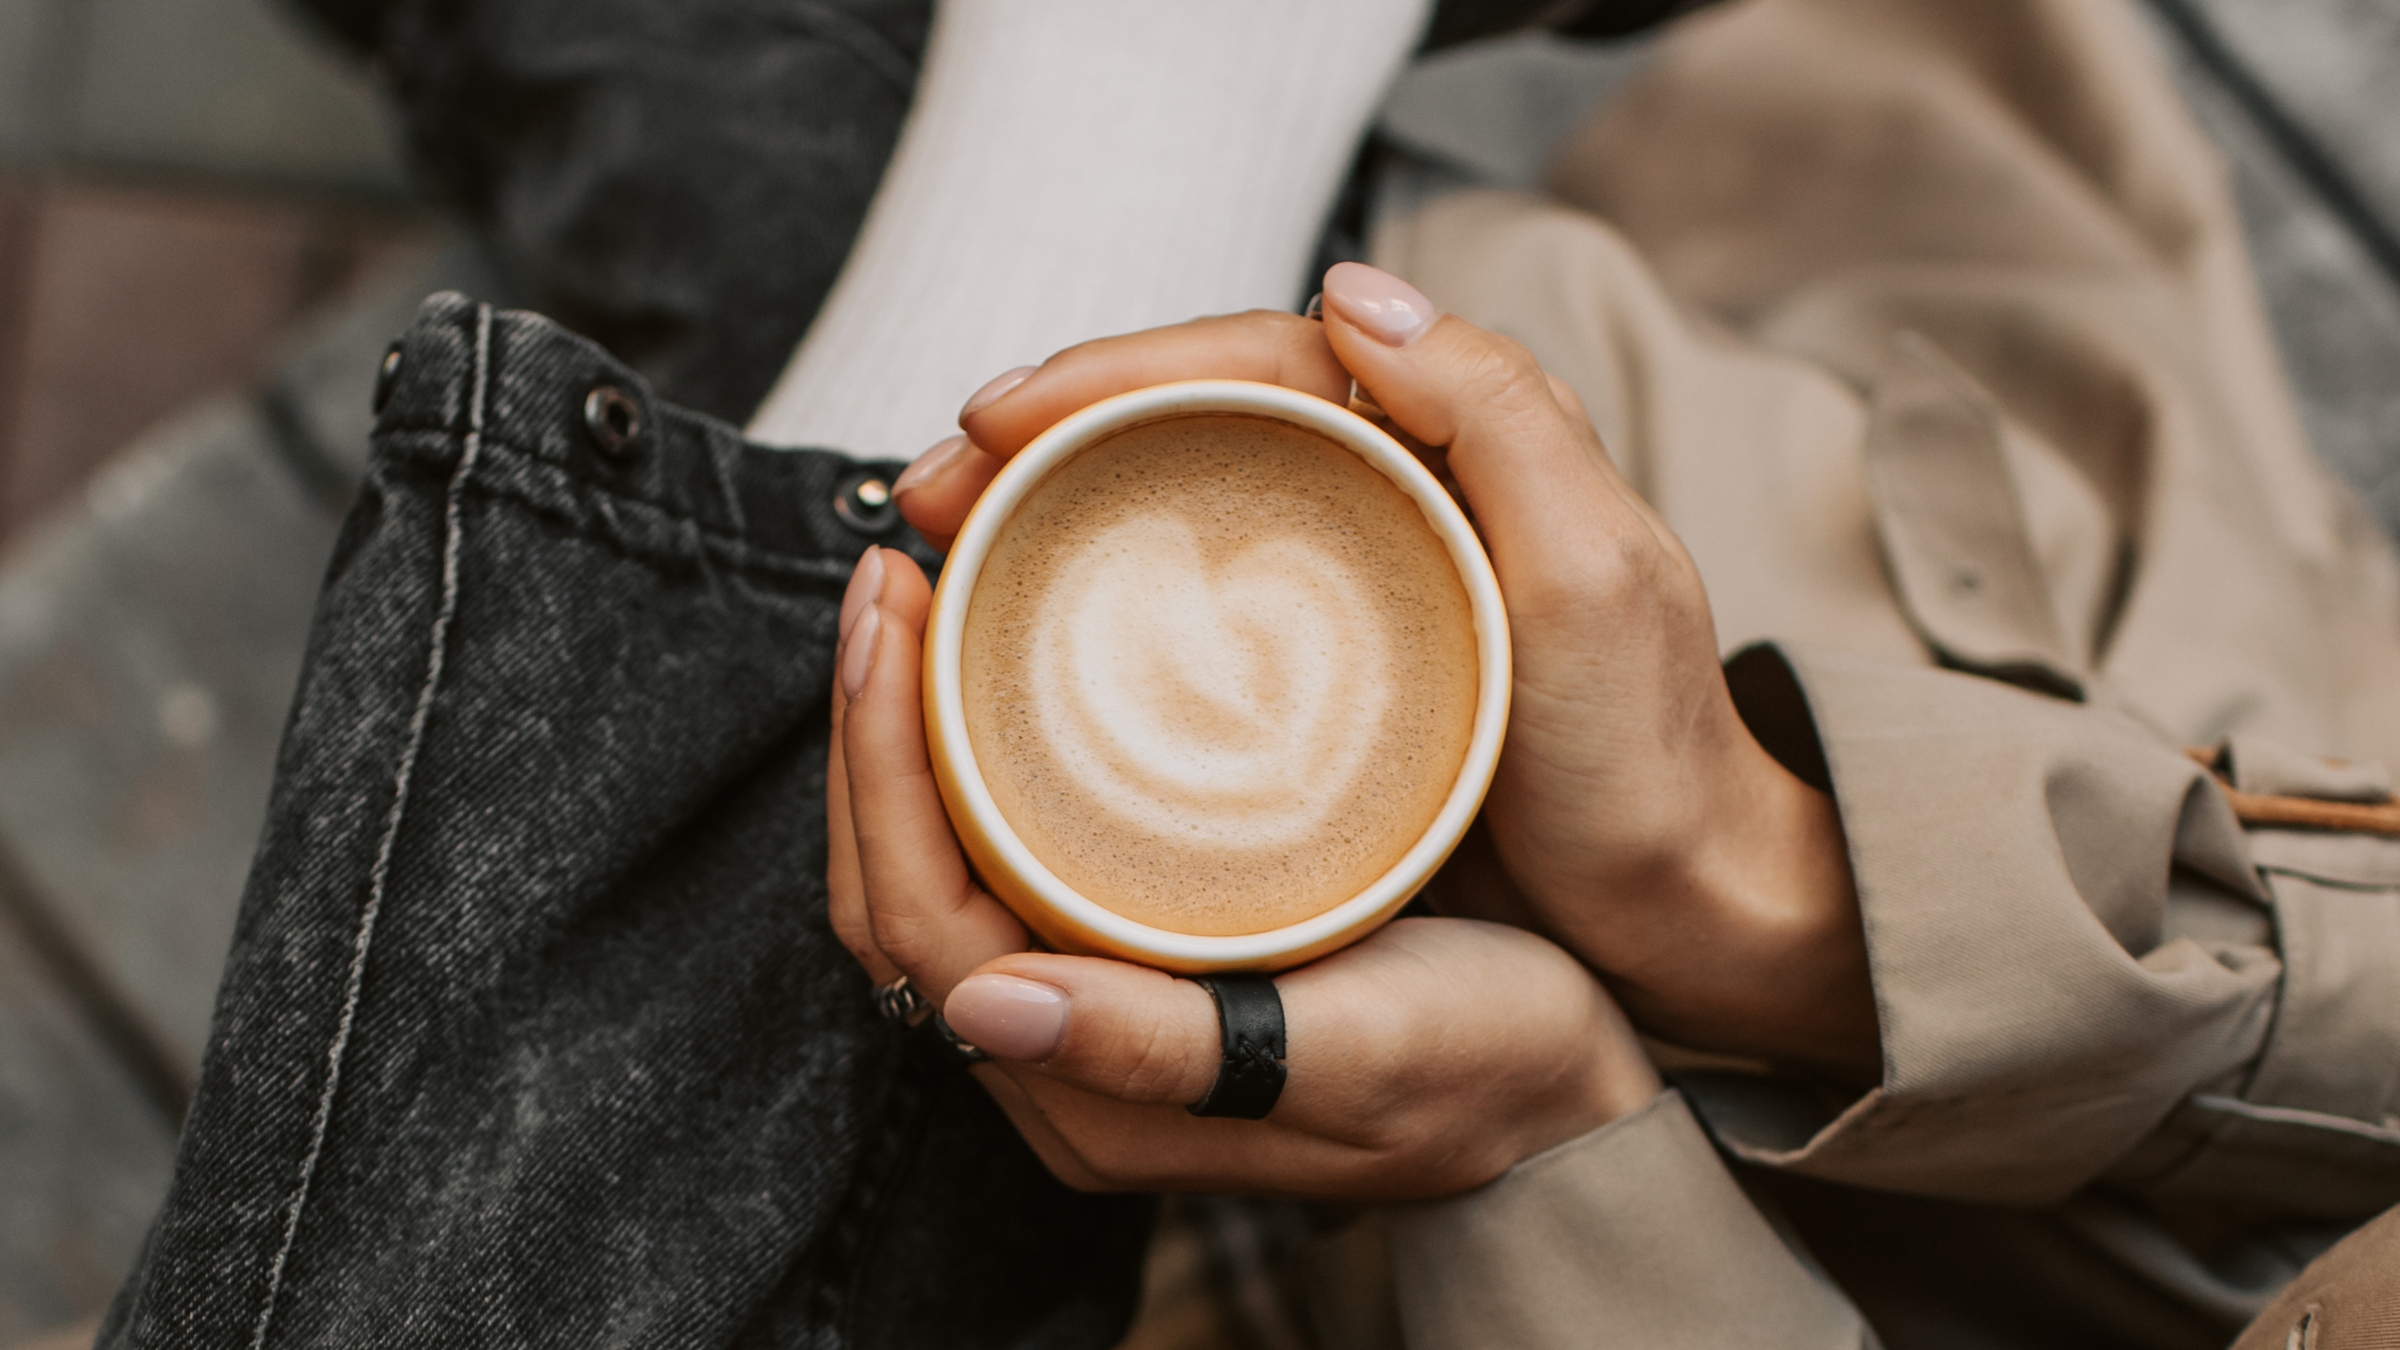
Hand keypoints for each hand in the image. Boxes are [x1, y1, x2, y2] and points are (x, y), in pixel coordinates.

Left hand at [827, 544, 1659, 1197]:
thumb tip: (980, 1007)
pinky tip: (1007, 668)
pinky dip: (983, 759)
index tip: (890, 604)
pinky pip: (1014, 856)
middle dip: (871, 730)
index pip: (915, 918)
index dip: (877, 760)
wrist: (1577, 1098)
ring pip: (947, 866)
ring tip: (927, 597)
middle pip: (901, 886)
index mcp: (1091, 1097)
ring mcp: (1096, 1015)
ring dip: (914, 737)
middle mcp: (1064, 1063)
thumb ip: (1168, 1047)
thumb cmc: (1490, 1070)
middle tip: (889, 570)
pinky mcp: (1143, 965)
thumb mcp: (1355, 1057)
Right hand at [893, 265, 1878, 1083]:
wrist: (1688, 909)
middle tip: (925, 494)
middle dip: (1042, 435)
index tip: (995, 422)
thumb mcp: (1595, 577)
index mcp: (1451, 436)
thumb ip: (1495, 416)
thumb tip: (1351, 290)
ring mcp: (1352, 578)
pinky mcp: (1323, 668)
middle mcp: (1394, 487)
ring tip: (938, 547)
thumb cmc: (1647, 760)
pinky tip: (1017, 629)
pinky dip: (1091, 599)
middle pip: (1187, 420)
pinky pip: (1188, 598)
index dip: (1111, 374)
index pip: (1252, 358)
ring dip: (1045, 509)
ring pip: (1171, 502)